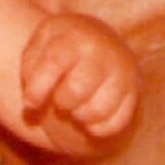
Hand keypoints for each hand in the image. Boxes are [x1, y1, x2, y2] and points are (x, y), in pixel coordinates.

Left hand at [18, 13, 138, 150]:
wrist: (97, 39)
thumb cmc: (59, 47)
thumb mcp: (39, 45)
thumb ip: (30, 69)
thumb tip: (32, 105)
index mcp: (75, 35)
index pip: (54, 63)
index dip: (37, 89)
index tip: (30, 103)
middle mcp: (103, 52)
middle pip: (76, 91)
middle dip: (61, 102)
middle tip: (60, 99)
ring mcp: (122, 72)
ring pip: (98, 111)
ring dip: (79, 116)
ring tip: (75, 108)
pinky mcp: (133, 93)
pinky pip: (116, 123)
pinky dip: (98, 129)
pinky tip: (89, 120)